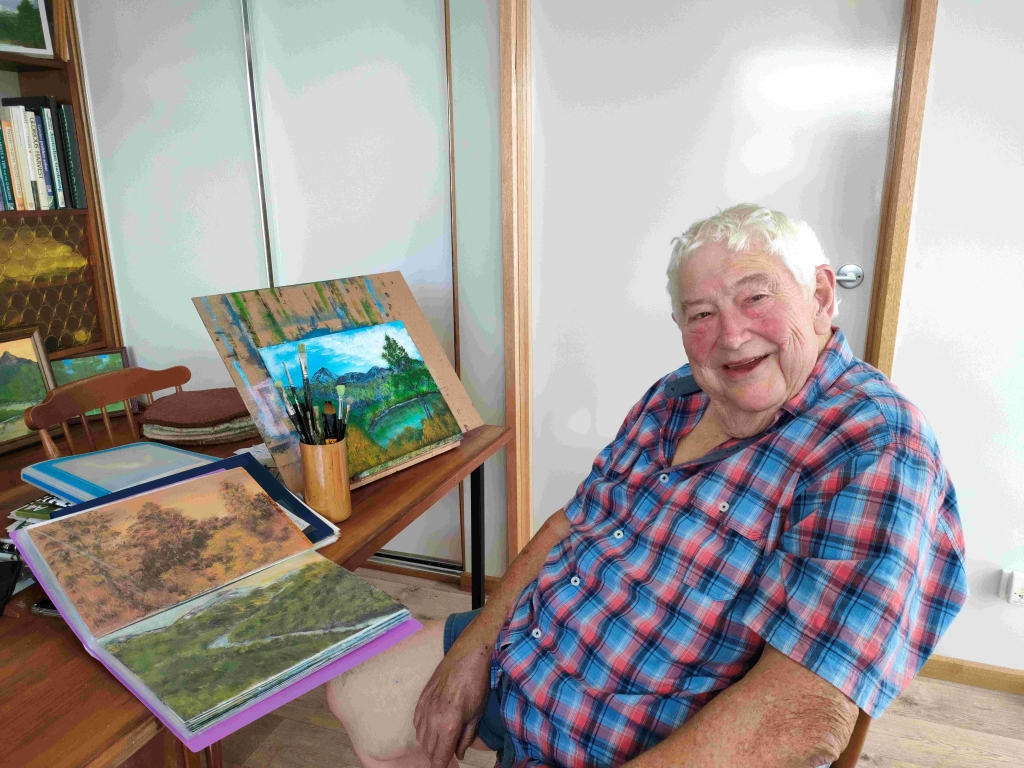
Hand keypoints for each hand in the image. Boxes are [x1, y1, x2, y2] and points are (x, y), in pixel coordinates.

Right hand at [413, 621, 493, 767]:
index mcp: (449, 725)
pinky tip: (434, 726)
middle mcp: (433, 719)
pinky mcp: (421, 698)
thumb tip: (459, 753)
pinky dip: (423, 729)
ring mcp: (424, 708)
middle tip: (449, 753)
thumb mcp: (477, 714)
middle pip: (428, 750)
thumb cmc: (476, 683)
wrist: (467, 654)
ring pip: (421, 737)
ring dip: (430, 743)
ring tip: (444, 740)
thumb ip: (466, 738)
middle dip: (437, 756)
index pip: (438, 757)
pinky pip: (416, 722)